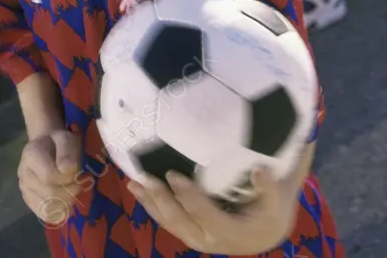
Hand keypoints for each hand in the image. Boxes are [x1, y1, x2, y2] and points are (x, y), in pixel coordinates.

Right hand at [18, 129, 82, 224]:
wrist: (46, 145)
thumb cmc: (58, 142)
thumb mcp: (67, 138)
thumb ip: (67, 151)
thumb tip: (66, 169)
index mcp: (31, 155)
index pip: (49, 176)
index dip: (67, 179)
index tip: (77, 174)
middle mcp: (23, 173)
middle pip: (48, 194)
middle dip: (68, 193)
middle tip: (78, 185)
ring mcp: (24, 187)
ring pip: (46, 208)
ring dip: (65, 204)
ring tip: (71, 193)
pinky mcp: (28, 199)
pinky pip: (43, 214)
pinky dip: (57, 213)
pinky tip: (65, 204)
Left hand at [128, 166, 295, 253]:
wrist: (266, 231)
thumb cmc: (271, 210)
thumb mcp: (279, 200)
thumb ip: (270, 188)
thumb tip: (260, 171)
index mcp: (233, 233)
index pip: (207, 217)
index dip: (189, 199)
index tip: (173, 174)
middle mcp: (212, 241)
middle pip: (182, 223)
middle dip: (162, 201)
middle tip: (146, 177)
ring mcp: (198, 239)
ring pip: (171, 224)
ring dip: (151, 204)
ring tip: (134, 183)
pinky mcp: (190, 232)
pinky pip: (169, 222)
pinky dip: (153, 207)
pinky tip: (139, 190)